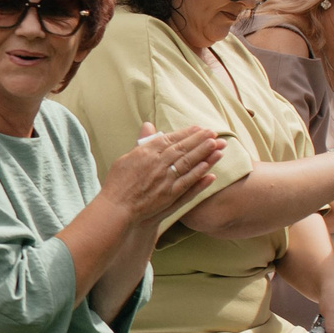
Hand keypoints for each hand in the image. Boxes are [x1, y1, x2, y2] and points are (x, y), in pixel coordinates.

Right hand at [99, 124, 223, 223]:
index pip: (170, 139)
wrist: (117, 207)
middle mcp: (157, 163)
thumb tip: (148, 125)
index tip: (198, 128)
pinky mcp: (169, 194)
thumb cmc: (118, 183)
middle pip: (182, 148)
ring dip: (203, 153)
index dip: (186, 133)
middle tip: (213, 133)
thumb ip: (141, 142)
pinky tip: (208, 167)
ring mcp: (164, 179)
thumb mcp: (126, 157)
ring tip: (217, 145)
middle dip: (199, 139)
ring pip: (188, 162)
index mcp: (145, 152)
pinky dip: (198, 173)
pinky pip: (187, 181)